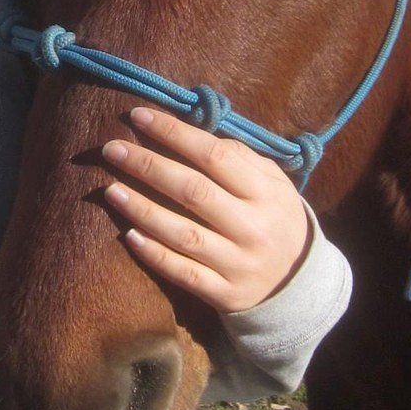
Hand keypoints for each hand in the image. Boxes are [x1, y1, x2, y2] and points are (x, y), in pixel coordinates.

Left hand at [101, 107, 310, 313]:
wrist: (300, 284)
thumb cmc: (274, 217)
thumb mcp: (273, 183)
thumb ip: (240, 157)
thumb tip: (193, 133)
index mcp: (265, 192)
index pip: (214, 155)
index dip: (174, 133)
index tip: (139, 116)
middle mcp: (252, 227)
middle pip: (193, 191)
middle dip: (149, 166)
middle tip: (112, 149)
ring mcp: (238, 263)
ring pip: (184, 234)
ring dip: (143, 210)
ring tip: (110, 190)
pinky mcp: (225, 294)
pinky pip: (184, 273)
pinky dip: (155, 255)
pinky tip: (129, 235)